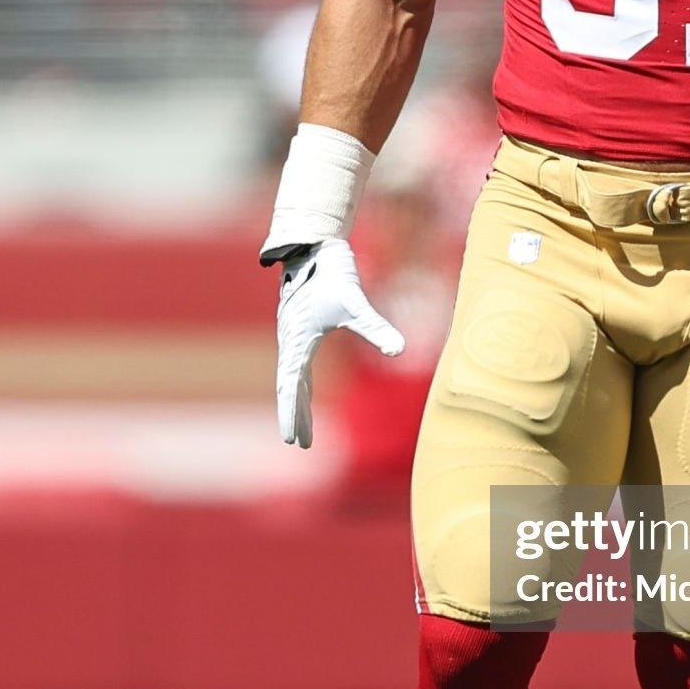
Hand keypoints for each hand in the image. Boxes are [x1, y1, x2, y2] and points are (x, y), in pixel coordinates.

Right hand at [273, 238, 404, 447]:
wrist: (314, 245)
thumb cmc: (330, 272)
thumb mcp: (355, 301)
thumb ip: (376, 326)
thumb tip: (400, 350)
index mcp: (297, 340)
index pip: (291, 387)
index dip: (291, 414)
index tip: (291, 440)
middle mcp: (291, 341)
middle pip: (290, 388)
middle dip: (294, 416)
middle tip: (297, 444)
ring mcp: (294, 335)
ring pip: (292, 378)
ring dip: (297, 403)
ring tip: (302, 430)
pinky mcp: (301, 328)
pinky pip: (298, 364)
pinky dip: (301, 384)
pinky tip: (306, 391)